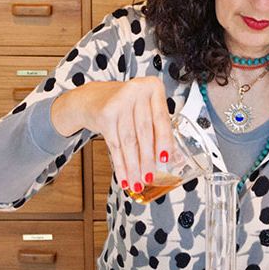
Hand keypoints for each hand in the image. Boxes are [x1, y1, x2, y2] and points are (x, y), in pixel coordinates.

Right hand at [51, 78, 173, 193]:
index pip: (161, 119)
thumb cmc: (127, 105)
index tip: (166, 159)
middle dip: (147, 159)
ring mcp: (118, 101)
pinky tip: (124, 177)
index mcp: (153, 86)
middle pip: (144, 132)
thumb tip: (175, 158)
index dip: (164, 141)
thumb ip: (160, 128)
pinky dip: (120, 165)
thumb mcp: (146, 108)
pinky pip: (114, 145)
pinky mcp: (104, 114)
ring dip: (133, 166)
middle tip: (149, 177)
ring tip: (137, 182)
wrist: (93, 98)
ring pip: (129, 141)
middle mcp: (136, 91)